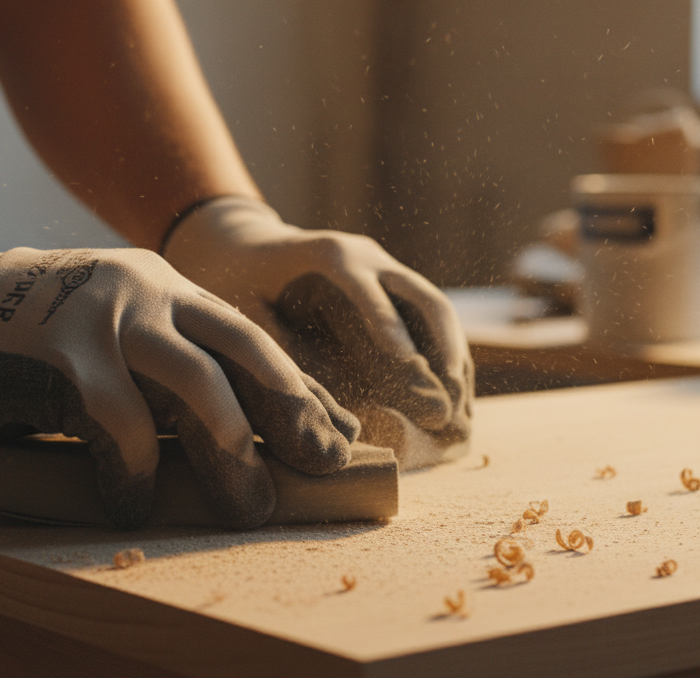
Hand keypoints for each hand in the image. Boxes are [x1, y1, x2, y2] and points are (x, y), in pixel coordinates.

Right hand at [0, 219, 358, 528]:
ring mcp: (101, 317)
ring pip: (197, 385)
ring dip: (233, 452)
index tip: (338, 439)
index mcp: (165, 288)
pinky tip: (135, 502)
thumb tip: (232, 443)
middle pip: (245, 351)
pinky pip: (117, 421)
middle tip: (322, 464)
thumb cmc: (22, 342)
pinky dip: (135, 470)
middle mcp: (144, 291)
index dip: (300, 392)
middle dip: (292, 412)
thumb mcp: (106, 342)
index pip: (252, 341)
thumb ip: (160, 375)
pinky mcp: (54, 353)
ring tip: (250, 505)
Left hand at [162, 197, 471, 468]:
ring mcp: (387, 272)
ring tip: (462, 409)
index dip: (388, 327)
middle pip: (424, 297)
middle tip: (452, 395)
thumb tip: (320, 401)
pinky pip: (429, 324)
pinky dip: (443, 358)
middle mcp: (370, 258)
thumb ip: (280, 350)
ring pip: (435, 312)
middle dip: (442, 346)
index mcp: (332, 255)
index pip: (369, 290)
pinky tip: (451, 398)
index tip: (407, 365)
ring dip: (452, 358)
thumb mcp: (246, 312)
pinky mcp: (393, 292)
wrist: (241, 247)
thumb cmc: (237, 280)